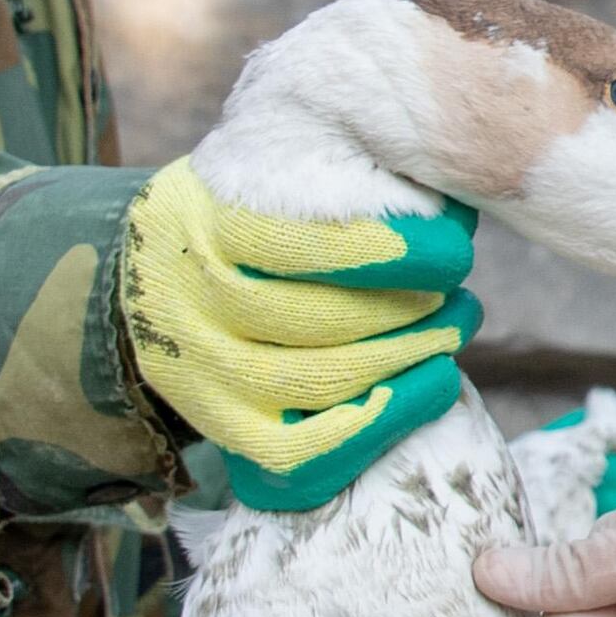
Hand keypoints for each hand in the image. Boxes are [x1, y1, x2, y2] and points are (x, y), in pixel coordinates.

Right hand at [120, 167, 477, 510]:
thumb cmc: (250, 209)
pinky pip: (306, 451)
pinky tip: (435, 384)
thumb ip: (353, 175)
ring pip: (324, 381)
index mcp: (210, 218)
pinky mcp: (222, 427)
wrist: (158, 270)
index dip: (401, 253)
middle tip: (457, 297)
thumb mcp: (280, 165)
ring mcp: (203, 372)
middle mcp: (196, 298)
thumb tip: (453, 215)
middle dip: (415, 309)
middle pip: (325, 317)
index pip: (314, 243)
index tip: (451, 247)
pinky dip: (382, 421)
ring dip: (411, 357)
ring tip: (455, 329)